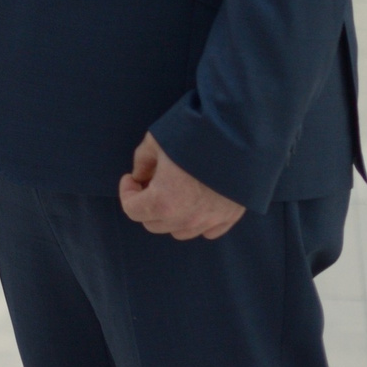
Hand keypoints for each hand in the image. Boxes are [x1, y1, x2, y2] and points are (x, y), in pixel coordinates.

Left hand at [118, 132, 244, 239]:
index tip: (132, 178)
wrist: (239, 135)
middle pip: (154, 224)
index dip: (127, 192)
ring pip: (179, 231)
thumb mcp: (156, 141)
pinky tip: (196, 200)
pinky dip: (197, 220)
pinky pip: (207, 230)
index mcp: (163, 201)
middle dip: (146, 205)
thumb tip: (139, 177)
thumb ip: (142, 162)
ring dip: (170, 215)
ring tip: (174, 191)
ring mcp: (211, 221)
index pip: (132, 211)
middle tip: (150, 182)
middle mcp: (187, 218)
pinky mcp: (230, 218)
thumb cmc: (193, 135)